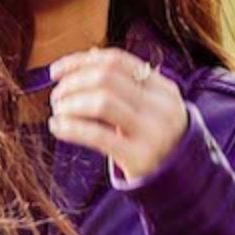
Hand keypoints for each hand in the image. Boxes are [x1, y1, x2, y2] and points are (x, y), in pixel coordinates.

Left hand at [46, 47, 186, 183]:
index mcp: (163, 87)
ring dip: (71, 103)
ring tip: (58, 111)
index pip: (116, 61)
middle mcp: (160, 106)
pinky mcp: (139, 157)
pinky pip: (98, 136)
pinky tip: (57, 127)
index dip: (80, 62)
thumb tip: (90, 54)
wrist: (179, 180)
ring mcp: (152, 132)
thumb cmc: (153, 138)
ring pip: (102, 102)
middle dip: (73, 83)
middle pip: (106, 78)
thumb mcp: (147, 106)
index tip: (55, 71)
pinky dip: (72, 128)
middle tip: (56, 96)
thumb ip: (124, 83)